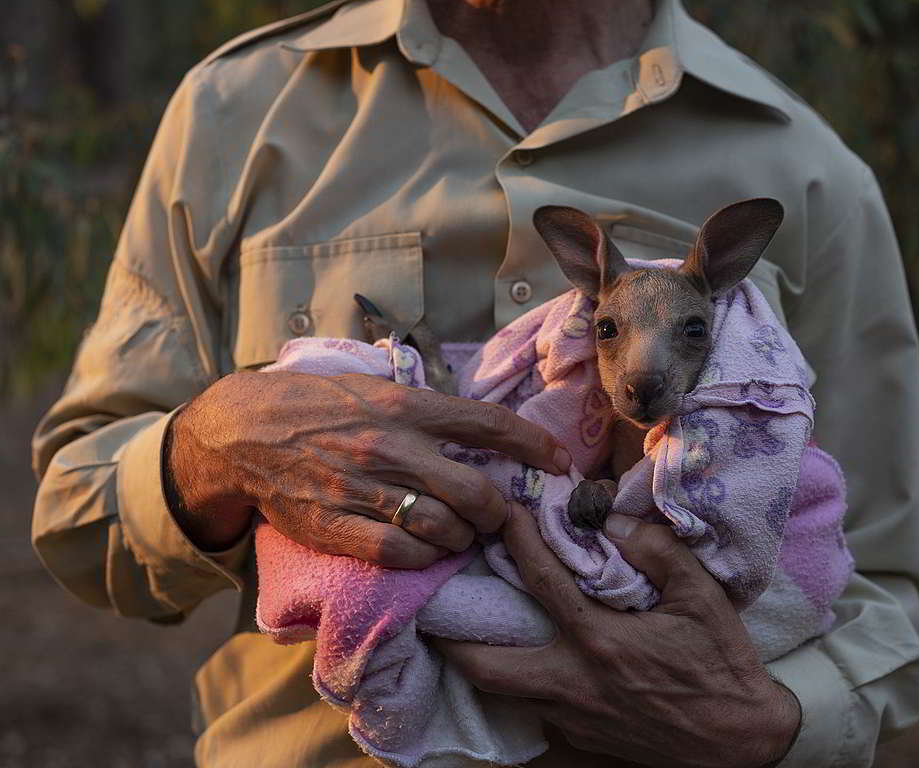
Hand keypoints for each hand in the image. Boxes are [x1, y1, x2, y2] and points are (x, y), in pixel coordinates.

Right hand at [165, 371, 570, 565]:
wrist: (242, 432)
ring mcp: (364, 490)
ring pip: (444, 527)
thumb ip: (421, 407)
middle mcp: (390, 446)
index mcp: (403, 406)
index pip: (487, 423)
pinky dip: (428, 558)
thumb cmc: (314, 405)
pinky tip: (429, 551)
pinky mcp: (338, 527)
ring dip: (465, 537)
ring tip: (463, 534)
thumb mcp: (370, 387)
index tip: (559, 460)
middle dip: (500, 512)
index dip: (534, 444)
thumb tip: (478, 425)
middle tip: (498, 516)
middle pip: (476, 491)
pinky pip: (403, 554)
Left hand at [436, 506, 800, 767]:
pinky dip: (521, 686)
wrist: (742, 742)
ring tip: (469, 634)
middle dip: (452, 637)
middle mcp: (574, 682)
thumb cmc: (722, 664)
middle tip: (438, 607)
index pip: (542, 581)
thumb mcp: (702, 597)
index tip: (502, 514)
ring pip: (503, 694)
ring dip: (481, 664)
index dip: (517, 540)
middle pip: (487, 666)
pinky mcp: (582, 740)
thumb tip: (612, 520)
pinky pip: (534, 710)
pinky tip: (527, 663)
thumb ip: (657, 552)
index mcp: (600, 640)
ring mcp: (574, 717)